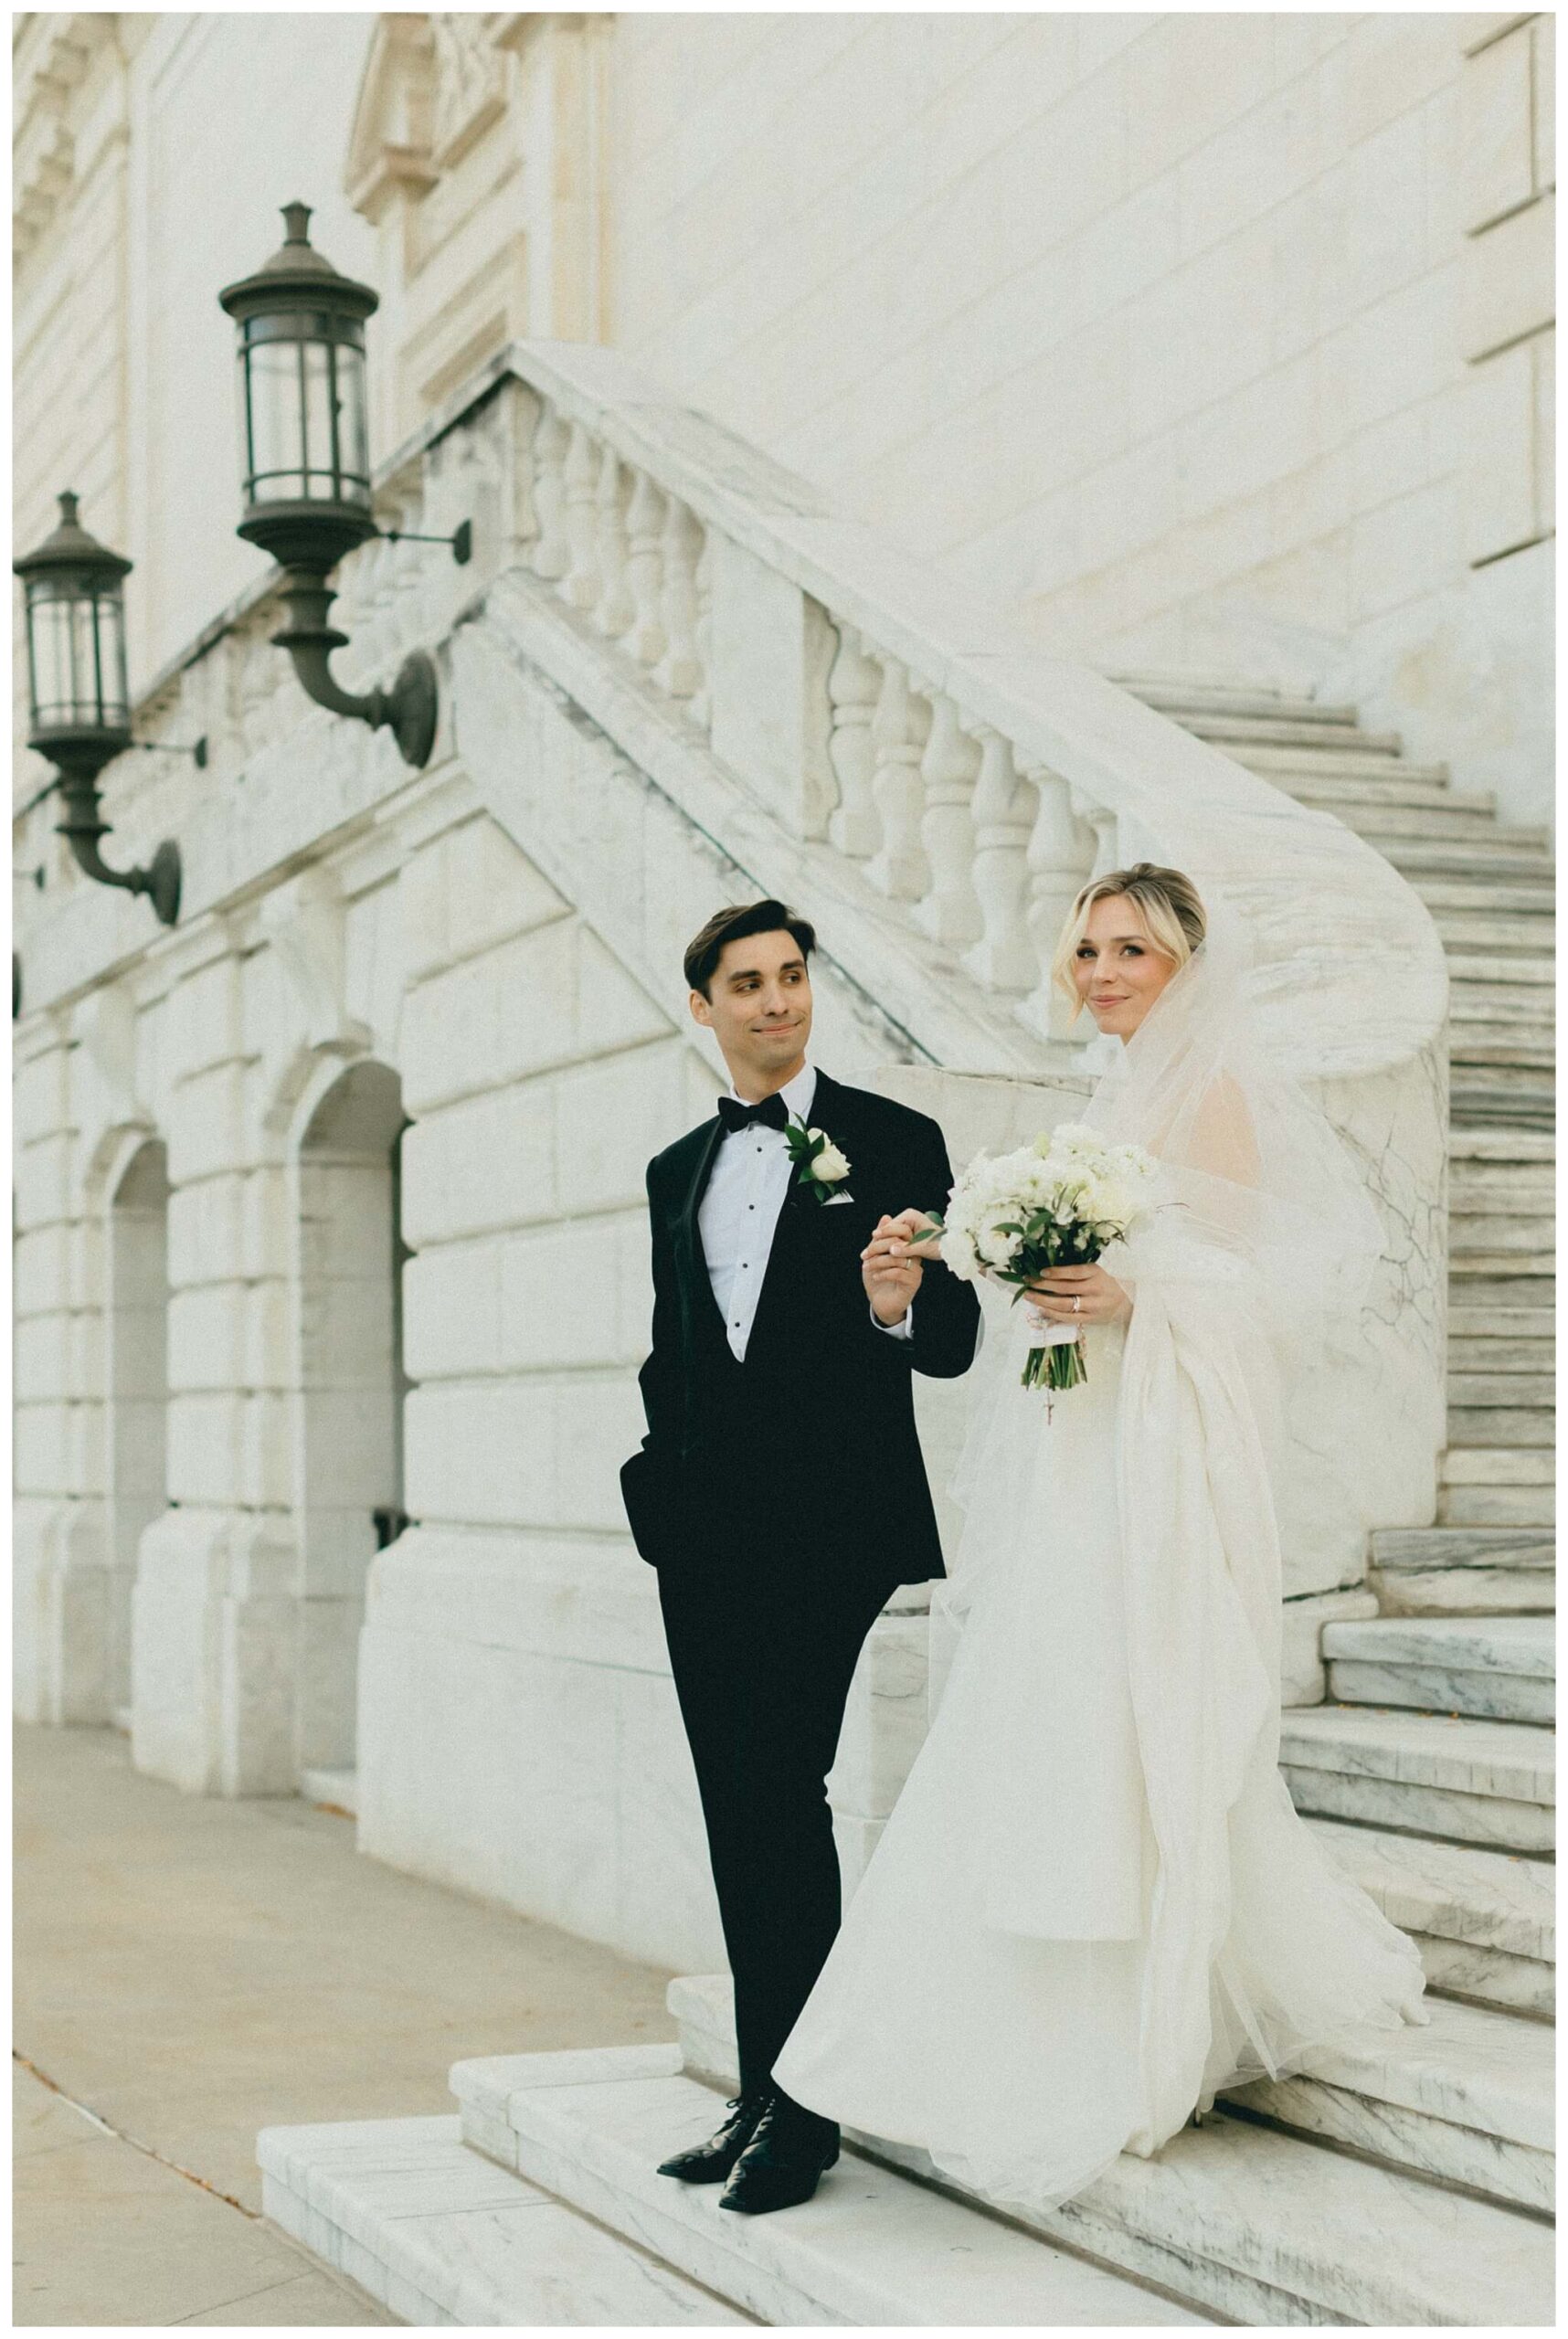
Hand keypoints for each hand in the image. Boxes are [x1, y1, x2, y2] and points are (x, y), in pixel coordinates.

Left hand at [861, 1209, 934, 1324]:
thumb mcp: (875, 1256)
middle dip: (879, 1247)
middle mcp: (915, 1257)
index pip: (904, 1231)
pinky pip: (898, 1272)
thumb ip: (880, 1238)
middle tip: (865, 1254)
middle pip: (900, 1243)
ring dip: (878, 1261)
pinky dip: (883, 1273)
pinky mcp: (913, 1282)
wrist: (881, 1302)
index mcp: (907, 1247)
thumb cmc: (879, 1277)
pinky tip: (875, 1276)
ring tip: (867, 1266)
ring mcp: (916, 1269)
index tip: (872, 1237)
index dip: (887, 1231)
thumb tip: (885, 1217)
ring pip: (897, 1258)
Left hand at [1022, 1260, 1130, 1326]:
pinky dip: (1052, 1314)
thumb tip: (1047, 1272)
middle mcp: (1095, 1289)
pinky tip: (1041, 1309)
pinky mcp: (1090, 1319)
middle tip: (1027, 1282)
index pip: (1074, 1272)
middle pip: (1065, 1288)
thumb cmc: (1106, 1283)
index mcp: (1097, 1273)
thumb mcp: (1096, 1272)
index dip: (1057, 1272)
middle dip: (1043, 1285)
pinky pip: (1068, 1318)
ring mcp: (1092, 1306)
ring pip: (1064, 1304)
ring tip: (1029, 1296)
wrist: (1127, 1303)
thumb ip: (1076, 1272)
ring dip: (1043, 1300)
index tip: (1041, 1271)